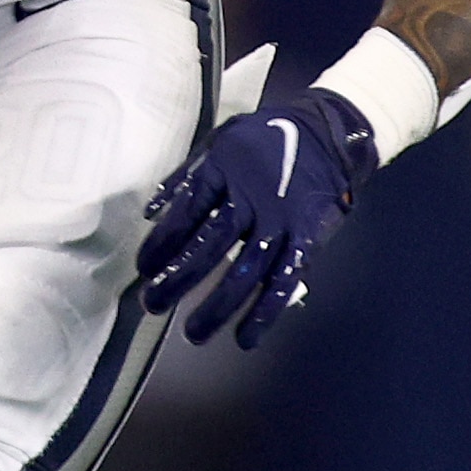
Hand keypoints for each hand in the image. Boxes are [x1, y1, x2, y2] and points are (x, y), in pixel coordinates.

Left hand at [137, 83, 380, 347]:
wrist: (329, 133)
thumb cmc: (267, 138)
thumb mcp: (222, 140)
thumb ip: (186, 175)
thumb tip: (151, 212)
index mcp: (224, 172)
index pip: (185, 214)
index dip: (160, 245)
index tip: (142, 270)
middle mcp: (250, 199)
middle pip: (208, 246)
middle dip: (178, 280)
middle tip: (153, 305)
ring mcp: (280, 222)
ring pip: (244, 272)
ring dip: (217, 307)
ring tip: (194, 334)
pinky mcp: (305, 240)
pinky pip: (283, 281)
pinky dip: (264, 313)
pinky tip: (245, 337)